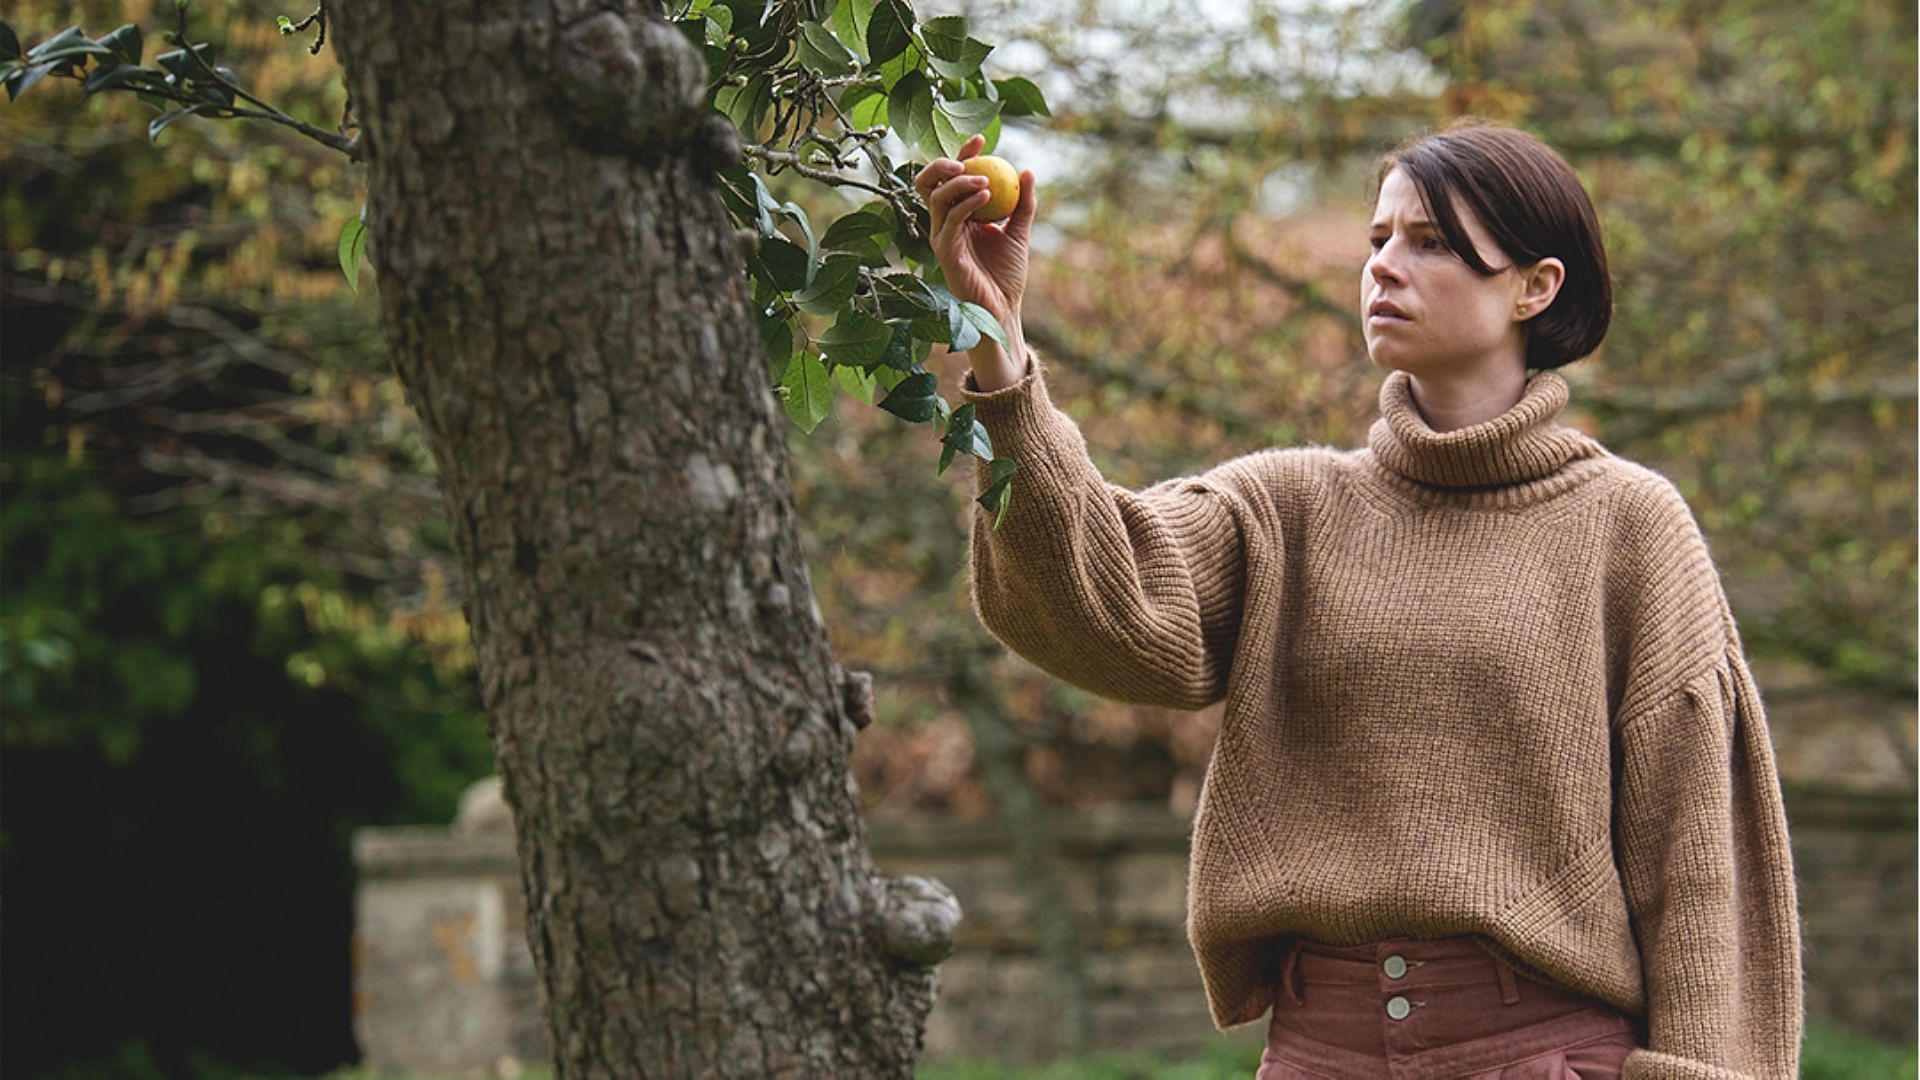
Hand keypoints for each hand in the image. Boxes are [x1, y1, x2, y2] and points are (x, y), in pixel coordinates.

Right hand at [912, 133, 1036, 331]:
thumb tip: (1027, 170)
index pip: (952, 178)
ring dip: (960, 183)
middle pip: (928, 182)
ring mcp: (941, 236)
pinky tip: (987, 196)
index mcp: (959, 215)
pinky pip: (950, 219)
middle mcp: (945, 223)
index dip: (963, 156)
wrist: (1004, 308)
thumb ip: (1024, 203)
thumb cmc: (1007, 274)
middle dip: (942, 163)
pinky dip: (967, 203)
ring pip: (937, 197)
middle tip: (967, 160)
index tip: (980, 140)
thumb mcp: (1019, 232)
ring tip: (986, 181)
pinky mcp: (944, 251)